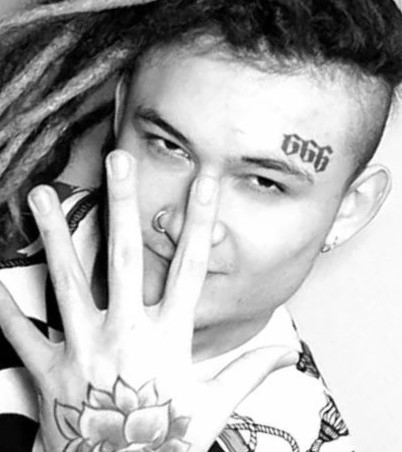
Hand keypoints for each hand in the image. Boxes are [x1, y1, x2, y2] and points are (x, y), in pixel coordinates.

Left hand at [0, 150, 297, 451]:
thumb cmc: (163, 443)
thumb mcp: (211, 408)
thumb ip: (247, 373)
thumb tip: (285, 352)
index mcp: (167, 341)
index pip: (189, 271)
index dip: (199, 225)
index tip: (203, 184)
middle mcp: (124, 337)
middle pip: (125, 259)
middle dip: (123, 205)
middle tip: (118, 159)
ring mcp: (81, 352)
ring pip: (67, 283)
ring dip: (55, 235)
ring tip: (41, 194)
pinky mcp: (47, 373)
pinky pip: (20, 334)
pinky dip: (5, 304)